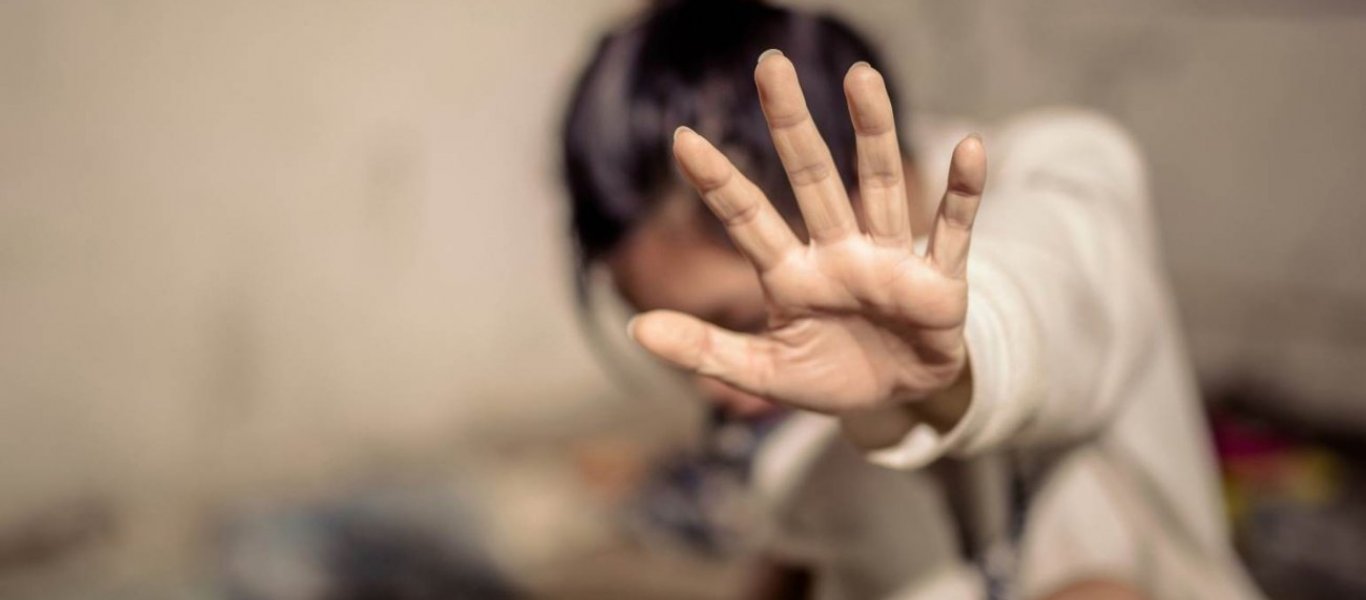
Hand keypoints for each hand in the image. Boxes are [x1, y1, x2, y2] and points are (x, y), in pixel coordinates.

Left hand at [629, 51, 986, 414]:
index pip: (747, 218)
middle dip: (791, 124)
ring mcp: (887, 260)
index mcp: (790, 275)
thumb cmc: (828, 375)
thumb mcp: (763, 373)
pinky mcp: (938, 280)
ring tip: (861, 79)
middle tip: (770, 65)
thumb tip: (636, 329)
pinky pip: (951, 230)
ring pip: (877, 185)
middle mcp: (836, 253)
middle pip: (811, 178)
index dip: (717, 182)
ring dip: (873, 133)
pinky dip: (962, 193)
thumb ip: (705, 351)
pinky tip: (967, 148)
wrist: (898, 400)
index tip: (681, 139)